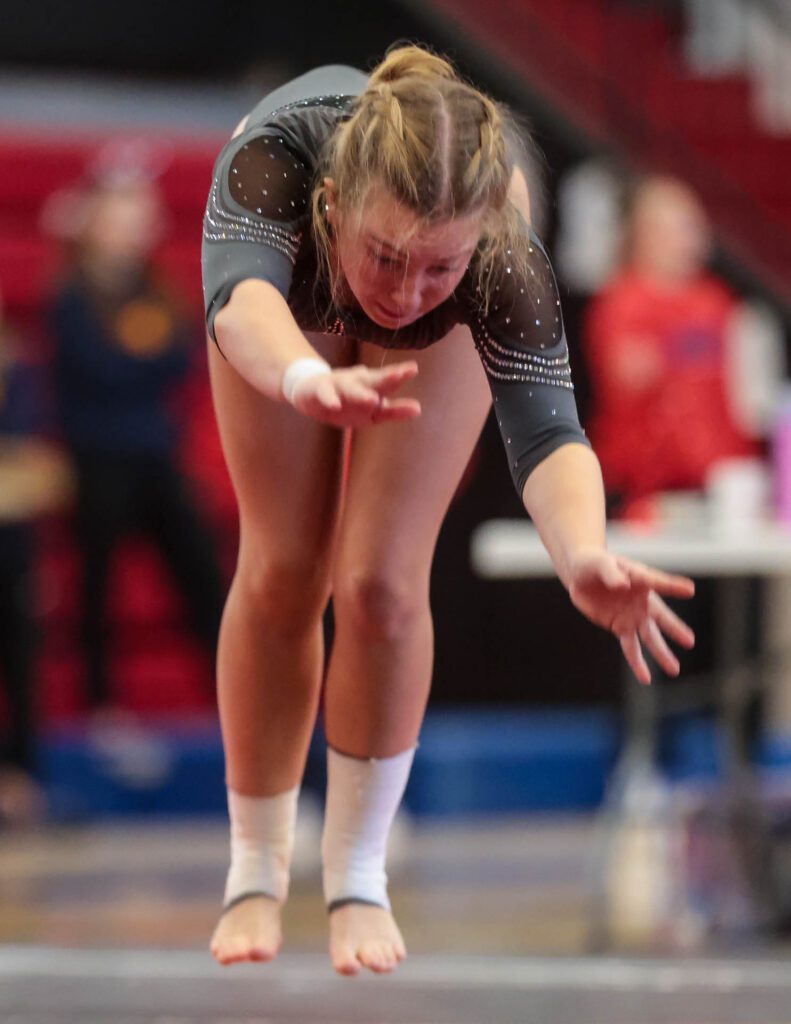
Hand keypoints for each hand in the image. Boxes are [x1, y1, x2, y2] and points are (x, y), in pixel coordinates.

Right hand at [291, 361, 420, 427]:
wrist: (311, 393)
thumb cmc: (348, 401)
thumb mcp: (372, 410)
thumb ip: (394, 411)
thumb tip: (419, 409)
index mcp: (371, 385)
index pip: (388, 381)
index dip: (399, 376)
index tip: (413, 369)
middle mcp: (357, 382)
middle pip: (373, 380)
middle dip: (386, 377)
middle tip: (400, 374)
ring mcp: (338, 385)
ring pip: (350, 388)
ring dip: (361, 393)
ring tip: (373, 400)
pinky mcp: (320, 390)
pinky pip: (326, 395)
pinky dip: (330, 399)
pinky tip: (335, 406)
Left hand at [567, 547, 694, 684]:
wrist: (582, 574)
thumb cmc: (595, 563)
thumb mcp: (600, 563)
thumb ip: (612, 574)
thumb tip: (622, 585)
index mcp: (641, 578)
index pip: (659, 582)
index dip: (673, 586)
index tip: (689, 590)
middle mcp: (643, 600)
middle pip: (661, 617)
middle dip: (674, 629)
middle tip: (690, 641)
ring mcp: (633, 615)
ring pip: (650, 638)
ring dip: (661, 654)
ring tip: (674, 670)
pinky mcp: (620, 627)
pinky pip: (631, 648)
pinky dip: (638, 663)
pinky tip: (646, 678)